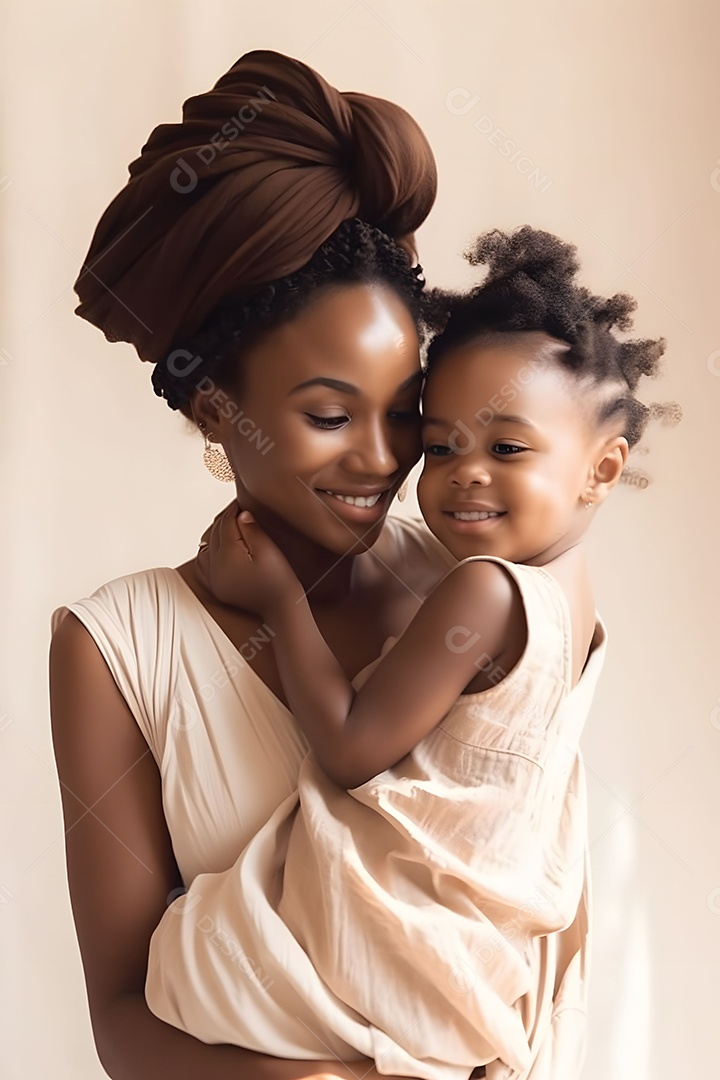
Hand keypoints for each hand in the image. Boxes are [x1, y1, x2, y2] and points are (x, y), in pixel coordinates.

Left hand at [195, 501, 302, 615]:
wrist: (281, 607)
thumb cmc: (279, 579)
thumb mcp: (268, 550)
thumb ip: (251, 530)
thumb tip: (240, 514)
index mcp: (228, 556)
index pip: (226, 524)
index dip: (233, 510)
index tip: (239, 502)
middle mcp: (215, 568)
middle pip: (214, 534)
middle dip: (224, 520)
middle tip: (236, 510)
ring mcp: (214, 580)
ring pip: (205, 548)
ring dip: (214, 535)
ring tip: (228, 527)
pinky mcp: (217, 588)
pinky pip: (203, 565)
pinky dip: (208, 553)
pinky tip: (217, 548)